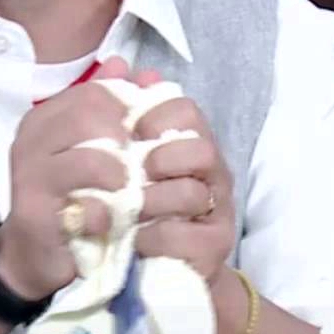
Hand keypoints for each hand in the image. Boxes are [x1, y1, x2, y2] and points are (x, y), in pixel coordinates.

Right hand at [0, 57, 154, 301]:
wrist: (35, 255)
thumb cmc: (70, 196)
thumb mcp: (89, 147)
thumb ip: (108, 108)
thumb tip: (132, 66)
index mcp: (44, 119)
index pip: (95, 91)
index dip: (130, 110)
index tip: (146, 135)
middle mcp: (30, 141)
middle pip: (92, 117)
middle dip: (127, 142)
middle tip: (144, 166)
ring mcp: (30, 178)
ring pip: (92, 160)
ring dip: (123, 179)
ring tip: (131, 193)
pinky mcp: (37, 216)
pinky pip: (88, 207)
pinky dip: (110, 215)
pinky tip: (115, 222)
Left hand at [131, 94, 234, 284]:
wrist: (148, 270)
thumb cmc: (135, 206)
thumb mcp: (120, 158)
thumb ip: (119, 113)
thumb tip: (117, 63)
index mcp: (190, 144)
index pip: (186, 110)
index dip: (156, 116)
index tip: (130, 133)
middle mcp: (211, 175)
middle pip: (203, 149)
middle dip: (164, 158)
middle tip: (136, 173)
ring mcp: (216, 213)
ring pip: (194, 193)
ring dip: (153, 200)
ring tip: (129, 208)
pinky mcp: (212, 251)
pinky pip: (187, 238)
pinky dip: (155, 237)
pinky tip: (134, 240)